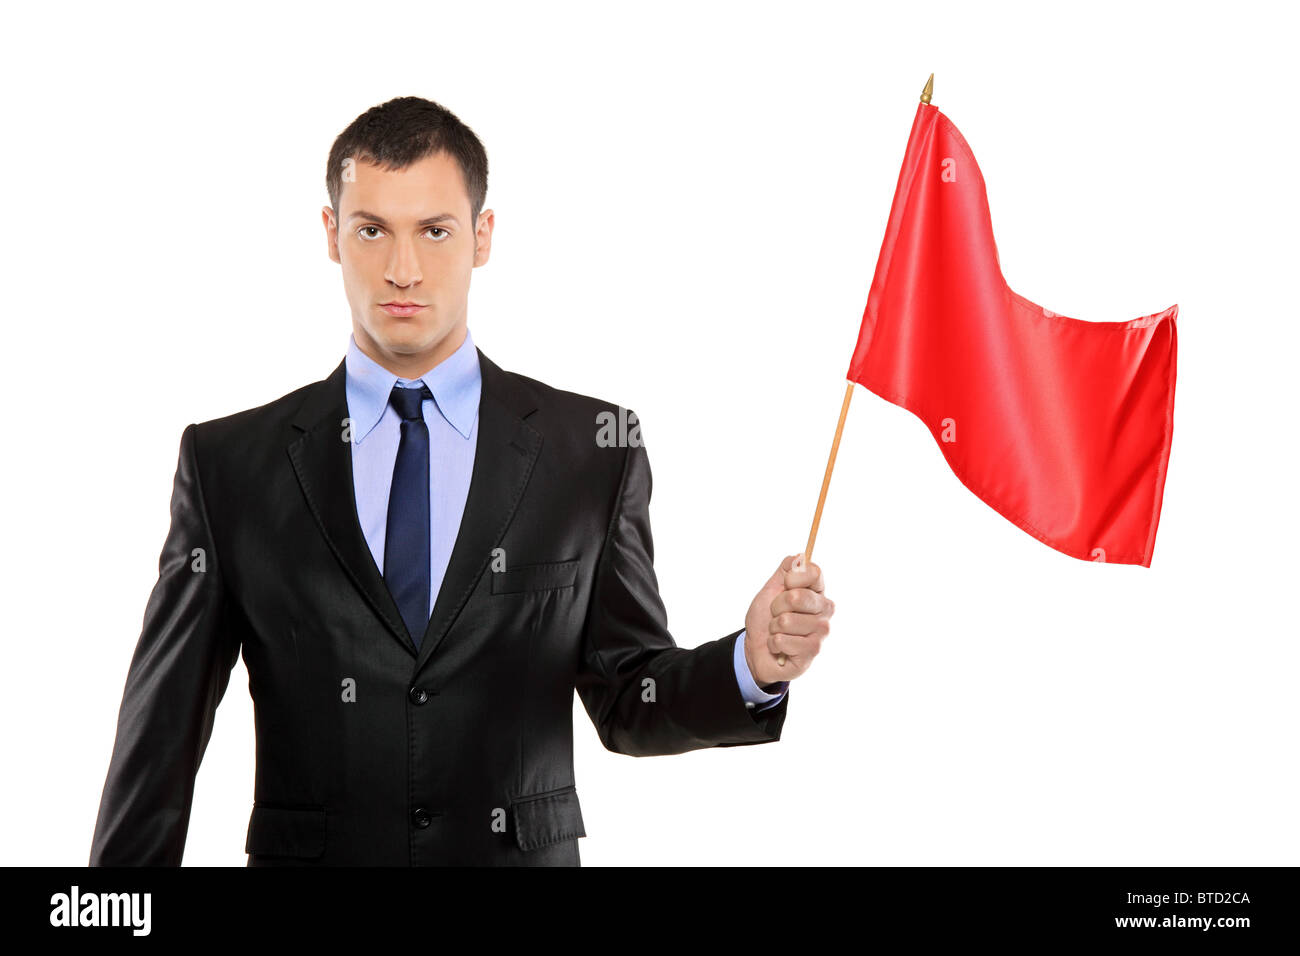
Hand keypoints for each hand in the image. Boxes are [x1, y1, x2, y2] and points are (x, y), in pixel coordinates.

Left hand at [743, 553, 833, 685]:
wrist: (757, 649)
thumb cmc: (766, 619)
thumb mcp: (771, 589)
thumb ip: (786, 570)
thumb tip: (800, 555)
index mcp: (817, 591)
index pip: (813, 572)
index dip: (793, 578)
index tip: (785, 587)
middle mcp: (825, 610)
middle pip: (797, 596)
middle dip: (776, 606)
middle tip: (776, 615)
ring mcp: (821, 631)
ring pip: (785, 621)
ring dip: (773, 628)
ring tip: (778, 633)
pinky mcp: (813, 651)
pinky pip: (782, 640)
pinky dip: (773, 644)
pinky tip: (780, 648)